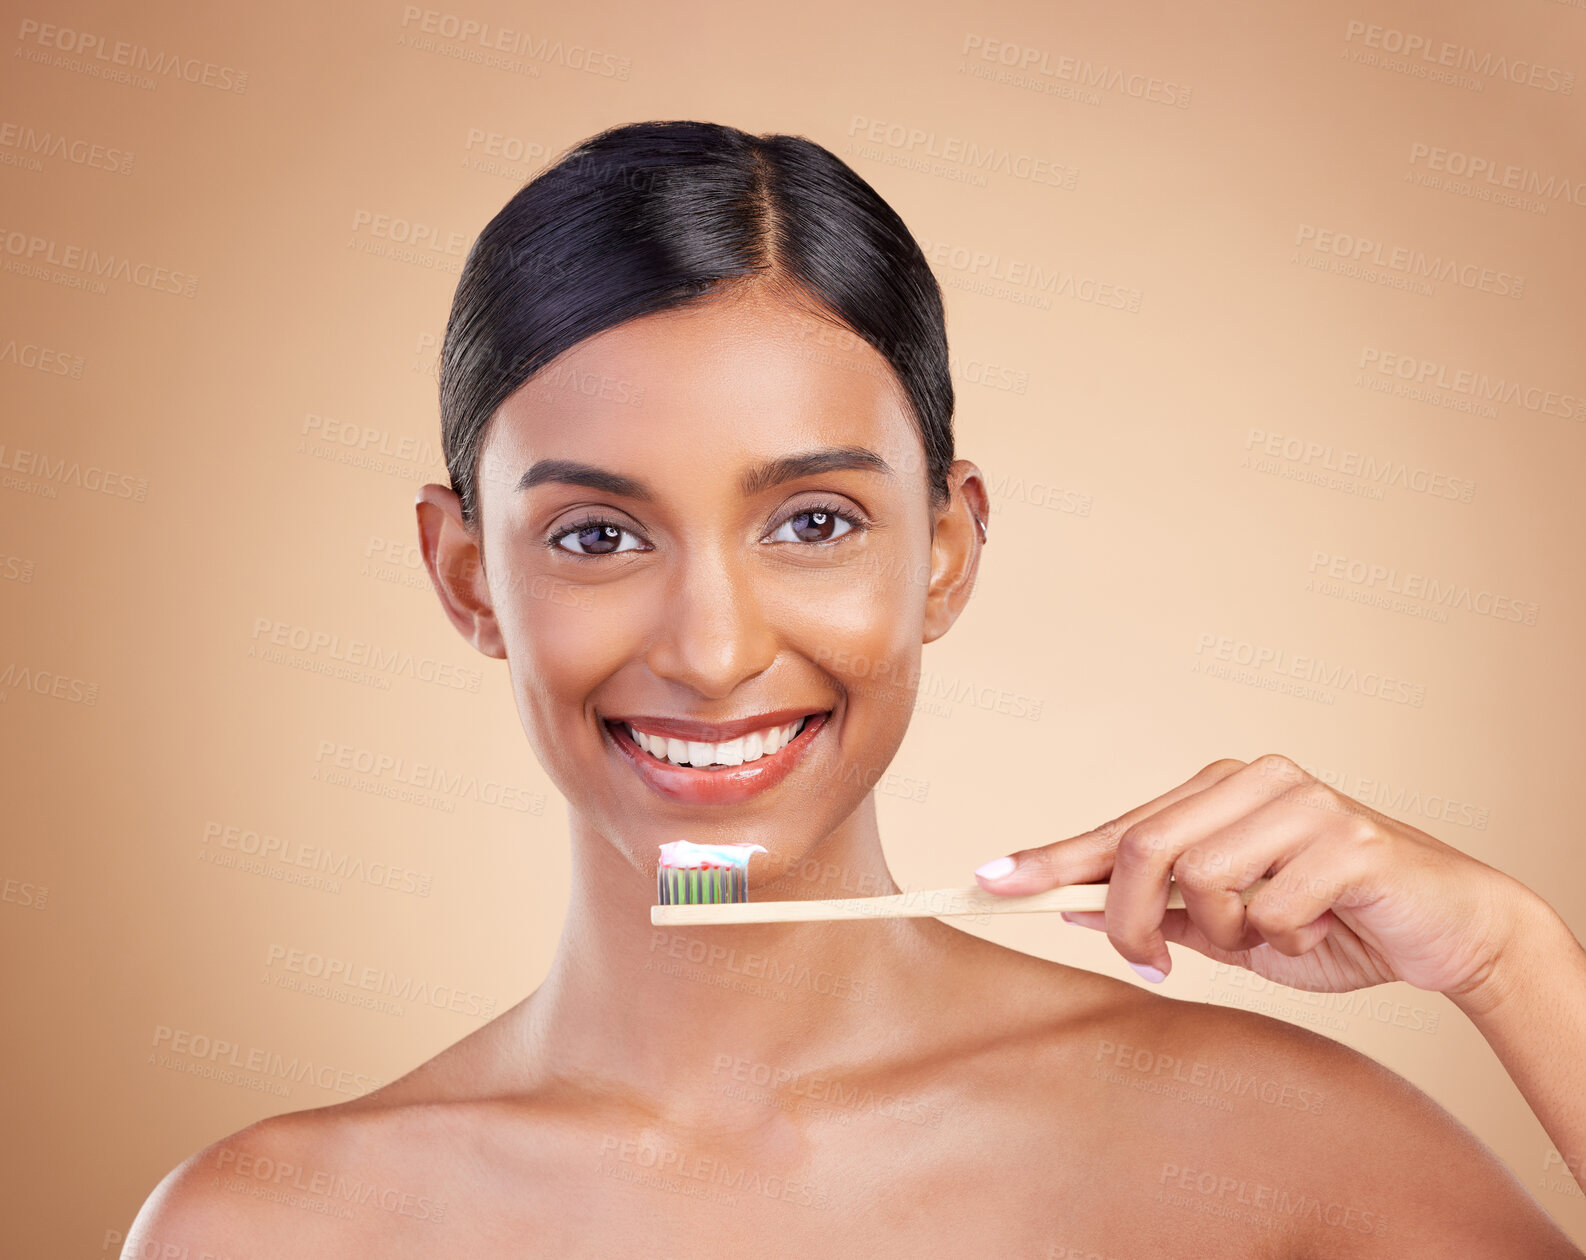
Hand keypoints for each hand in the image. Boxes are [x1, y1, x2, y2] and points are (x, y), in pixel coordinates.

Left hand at [972, 755, 1539, 995]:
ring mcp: (1301, 802)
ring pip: (1202, 880)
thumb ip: (1162, 912)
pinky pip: (1270, 908)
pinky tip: (1321, 930)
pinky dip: (1285, 940)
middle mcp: (1253, 780)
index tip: (986, 881)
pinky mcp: (1347, 838)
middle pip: (1142, 850)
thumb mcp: (1231, 927)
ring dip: (1227, 934)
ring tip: (1271, 936)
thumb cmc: (1332, 922)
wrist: (1448, 928)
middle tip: (1149, 961)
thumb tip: (1067, 910)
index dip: (1048, 858)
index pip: (1116, 828)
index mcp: (1216, 791)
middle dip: (1128, 920)